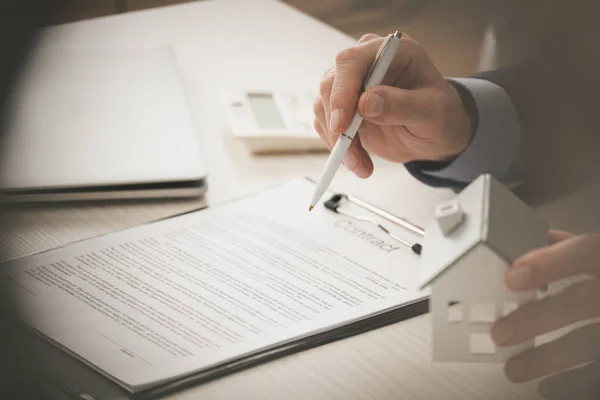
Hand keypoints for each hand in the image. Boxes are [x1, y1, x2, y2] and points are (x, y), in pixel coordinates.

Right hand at [313, 33, 474, 177]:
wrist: (434, 134)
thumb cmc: (440, 115)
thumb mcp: (433, 112)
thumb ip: (403, 105)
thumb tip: (366, 103)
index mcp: (391, 51)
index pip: (352, 61)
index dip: (342, 91)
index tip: (342, 124)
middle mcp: (366, 63)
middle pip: (331, 84)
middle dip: (336, 123)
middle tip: (349, 153)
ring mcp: (351, 85)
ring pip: (323, 107)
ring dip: (337, 140)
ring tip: (360, 163)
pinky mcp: (342, 107)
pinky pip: (326, 124)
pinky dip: (337, 146)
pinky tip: (358, 161)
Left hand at [491, 230, 599, 398]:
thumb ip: (566, 247)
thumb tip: (524, 241)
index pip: (586, 251)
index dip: (549, 264)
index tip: (512, 277)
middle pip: (583, 301)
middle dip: (539, 318)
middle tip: (501, 333)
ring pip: (592, 342)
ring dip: (549, 358)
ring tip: (514, 369)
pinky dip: (575, 382)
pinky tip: (547, 387)